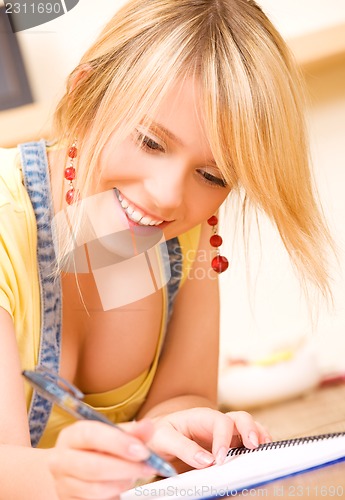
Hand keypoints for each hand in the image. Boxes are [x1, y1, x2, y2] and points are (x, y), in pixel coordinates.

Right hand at [48, 419, 156, 498]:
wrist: (73, 470)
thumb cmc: (97, 449)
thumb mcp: (112, 435)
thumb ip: (131, 432)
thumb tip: (147, 426)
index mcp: (72, 435)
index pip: (91, 435)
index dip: (118, 443)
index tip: (142, 451)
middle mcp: (62, 459)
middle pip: (93, 467)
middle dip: (126, 468)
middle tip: (148, 467)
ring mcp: (63, 484)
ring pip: (95, 490)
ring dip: (121, 484)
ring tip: (133, 477)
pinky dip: (113, 496)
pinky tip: (119, 488)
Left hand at [147, 408, 270, 468]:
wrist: (157, 438)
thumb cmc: (160, 434)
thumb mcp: (163, 438)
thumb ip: (183, 447)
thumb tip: (206, 461)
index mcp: (201, 417)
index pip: (220, 422)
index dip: (223, 439)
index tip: (220, 460)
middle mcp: (216, 422)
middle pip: (240, 418)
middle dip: (250, 429)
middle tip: (254, 447)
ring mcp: (225, 433)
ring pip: (249, 427)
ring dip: (259, 435)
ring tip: (265, 449)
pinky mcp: (229, 445)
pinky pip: (247, 443)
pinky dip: (258, 446)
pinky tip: (260, 457)